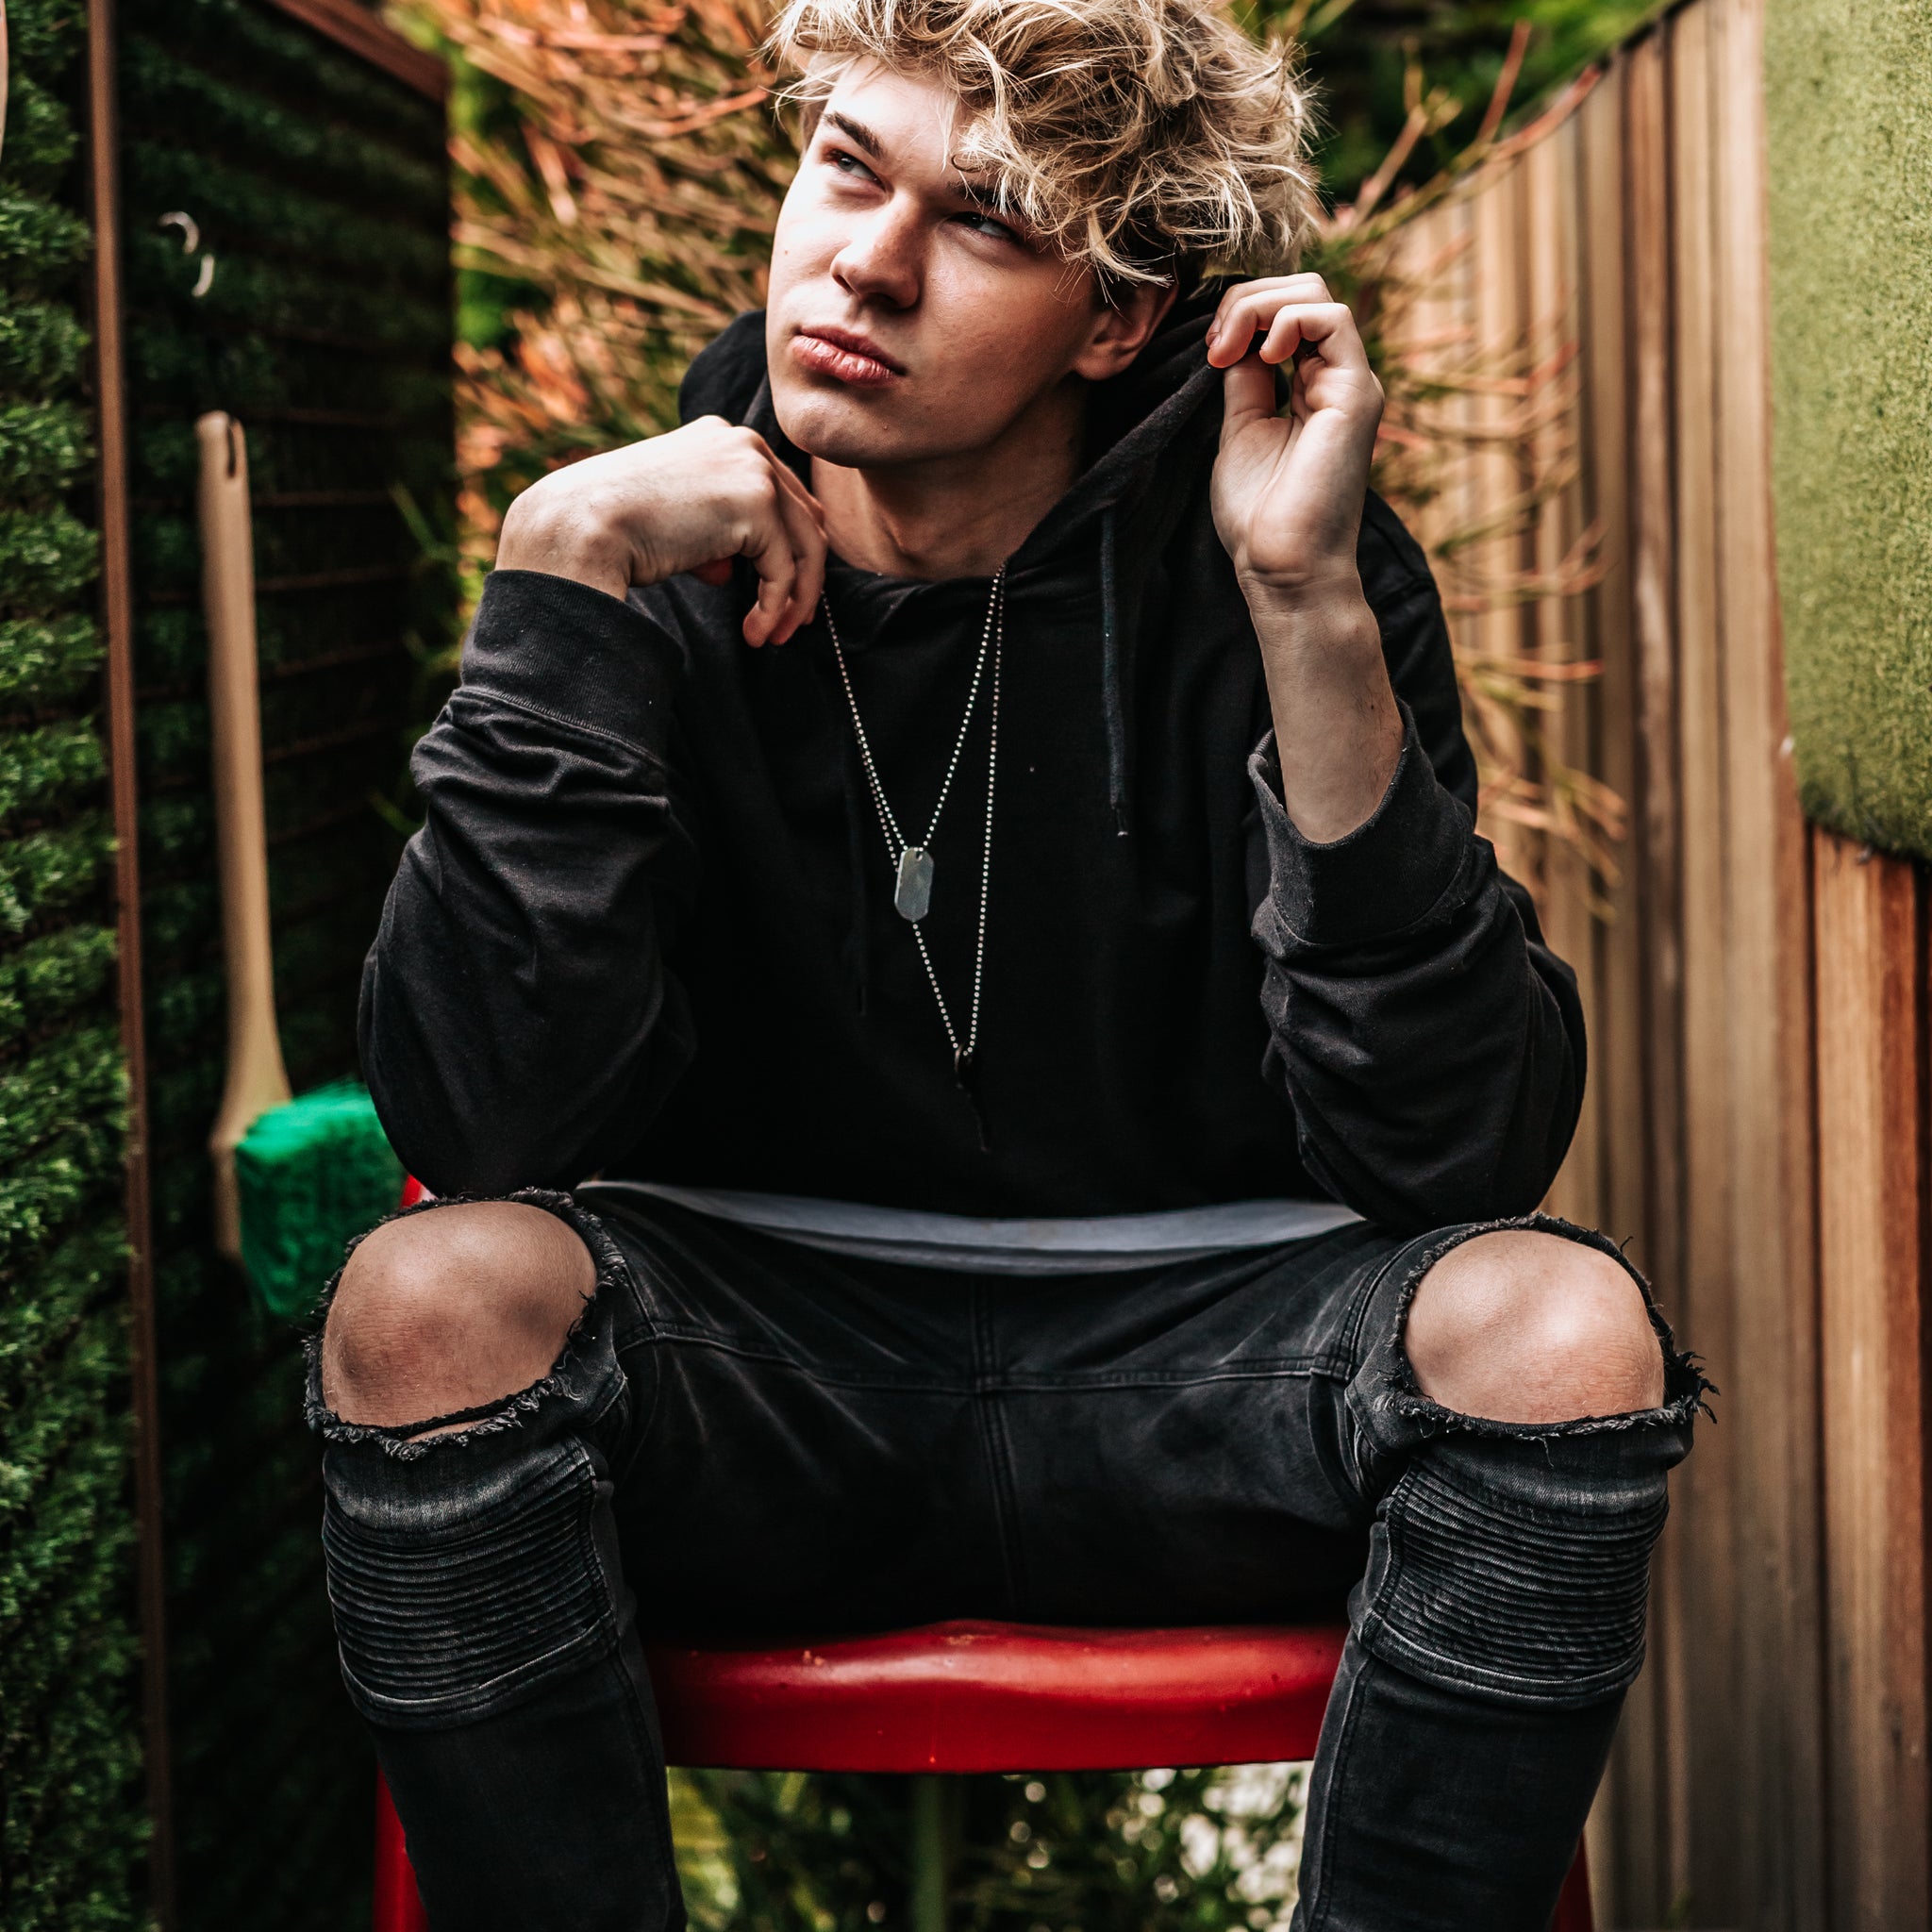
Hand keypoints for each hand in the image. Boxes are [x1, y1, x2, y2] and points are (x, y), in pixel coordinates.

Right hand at [495, 416, 826, 645]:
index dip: (788, 549)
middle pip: (805, 518)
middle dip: (803, 577)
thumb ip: (708, 534)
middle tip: (788, 625)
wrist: (580, 527)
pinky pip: (784, 569)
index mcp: (723, 439)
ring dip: (796, 599)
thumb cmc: (611, 529)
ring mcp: (754, 468)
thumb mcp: (671, 520)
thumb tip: (728, 569)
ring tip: (774, 638)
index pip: (782, 495)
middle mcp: (745, 443)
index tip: (777, 596)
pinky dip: (775, 607)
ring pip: (806, 545)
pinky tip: (755, 633)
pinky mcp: (756, 502)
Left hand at [1207, 275, 1400, 842]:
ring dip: (1259, 307)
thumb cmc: (1260, 516)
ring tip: (1229, 350)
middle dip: (1247, 300)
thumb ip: (1243, 381)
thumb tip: (1234, 335)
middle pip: (1304, 289)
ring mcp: (1351, 383)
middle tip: (1215, 346)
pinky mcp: (1356, 394)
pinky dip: (1286, 321)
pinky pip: (1330, 319)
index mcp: (1310, 387)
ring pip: (1316, 293)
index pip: (1285, 311)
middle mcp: (1336, 379)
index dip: (1240, 313)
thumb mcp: (1239, 430)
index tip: (1208, 353)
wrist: (1281, 567)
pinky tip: (1261, 357)